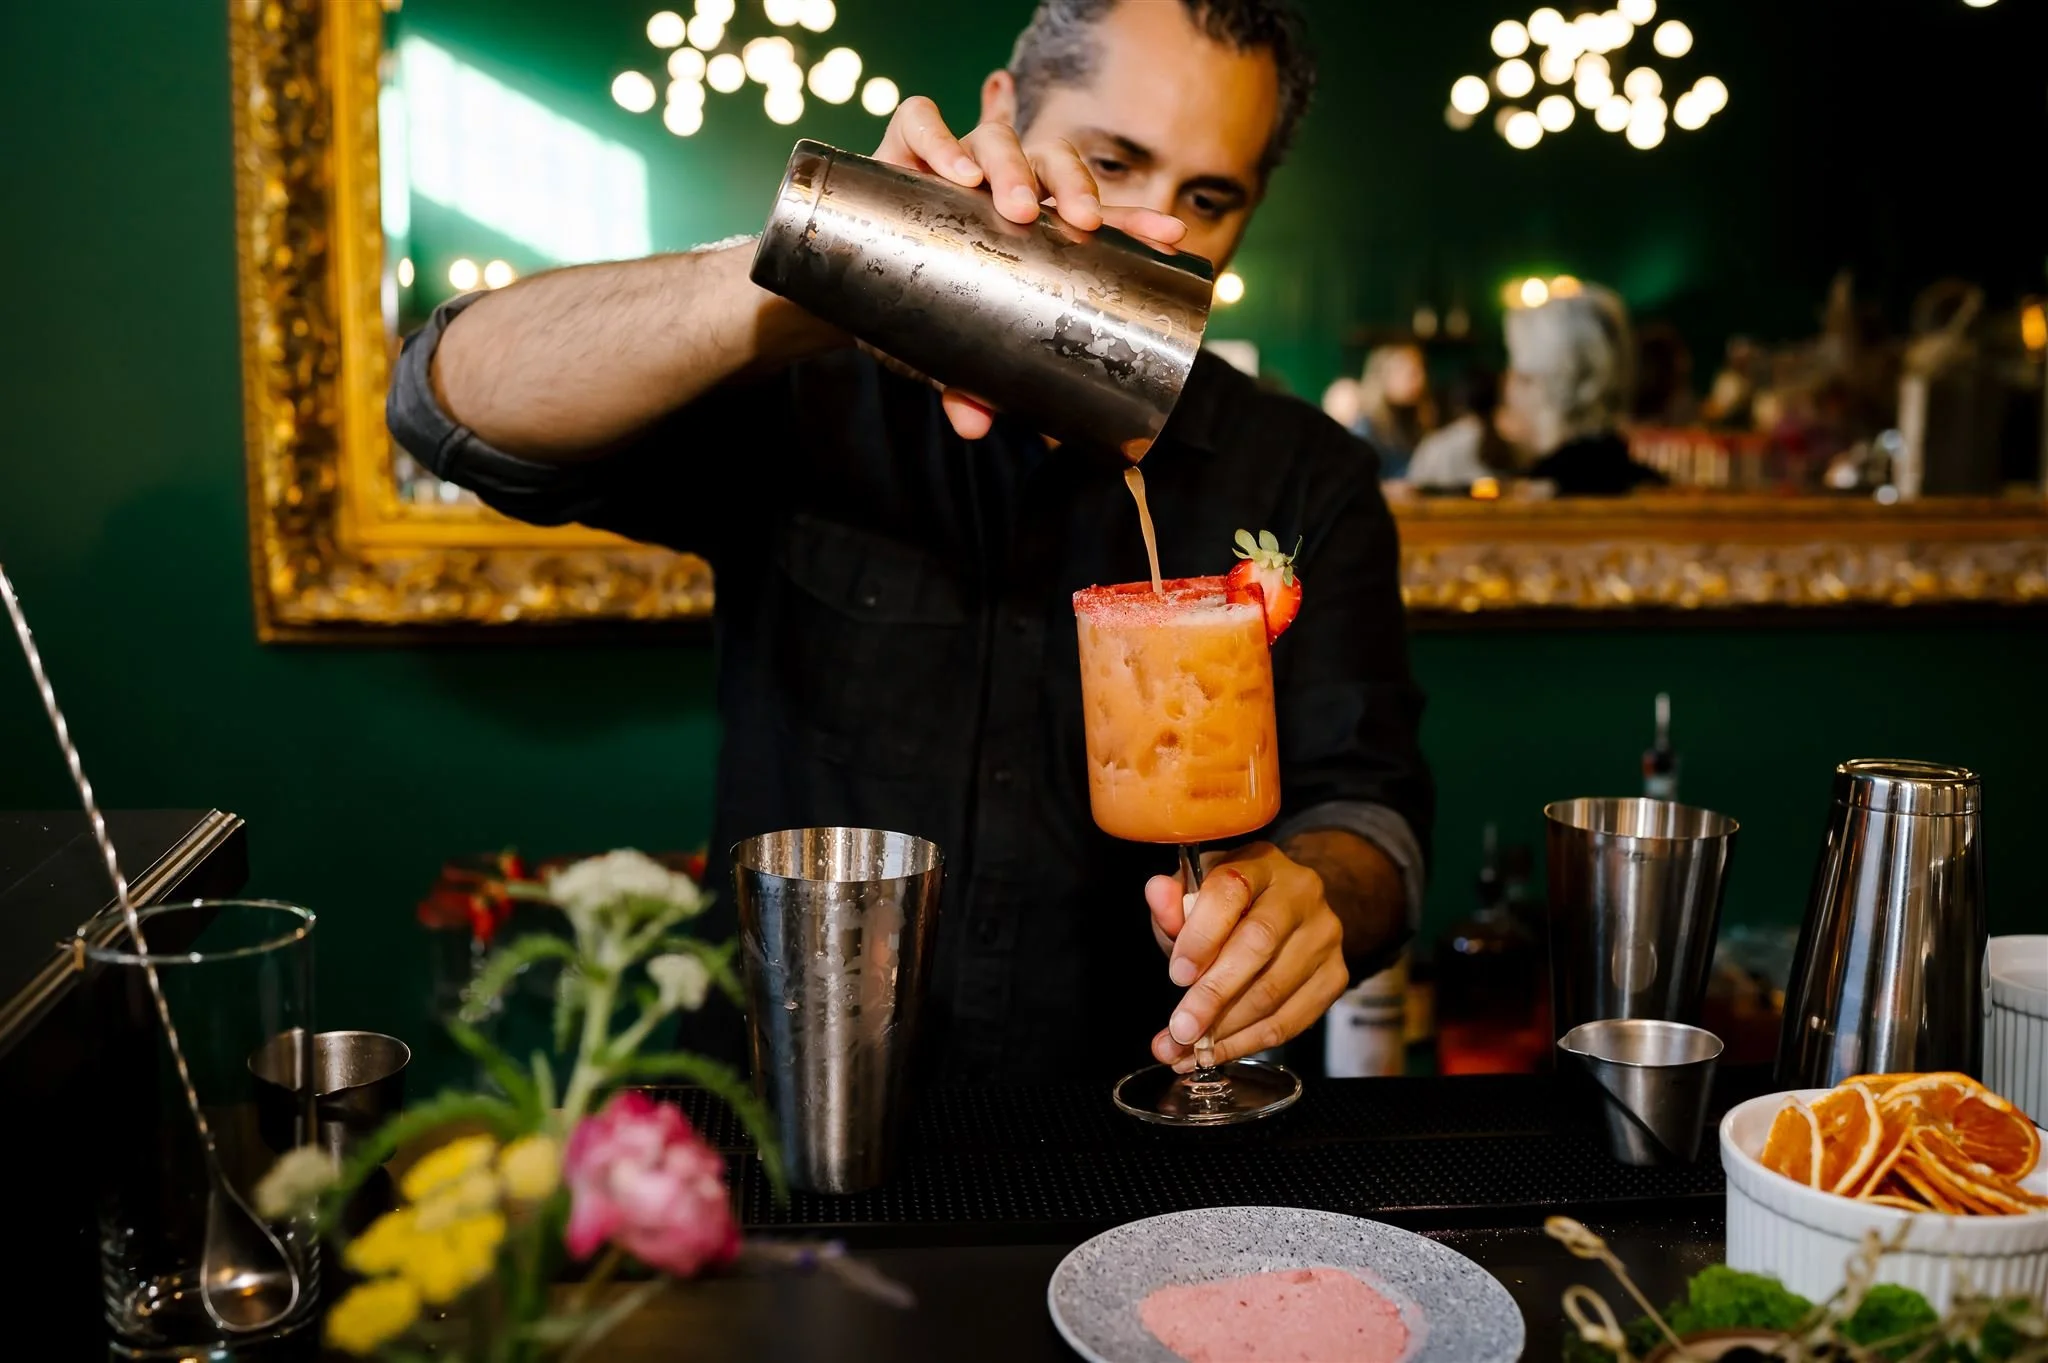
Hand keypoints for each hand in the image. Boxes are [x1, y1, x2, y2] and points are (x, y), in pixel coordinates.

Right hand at [872, 97, 1185, 438]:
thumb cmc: (916, 311)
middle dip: (1075, 185)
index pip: (1096, 211)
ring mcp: (957, 158)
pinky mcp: (904, 146)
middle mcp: (1004, 183)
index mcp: (1035, 223)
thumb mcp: (945, 350)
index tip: (1172, 237)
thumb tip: (973, 429)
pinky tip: (955, 170)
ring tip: (1016, 204)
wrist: (845, 282)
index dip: (1136, 218)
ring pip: (998, 136)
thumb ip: (964, 383)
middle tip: (1081, 223)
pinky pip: (921, 121)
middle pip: (1054, 159)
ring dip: (1014, 166)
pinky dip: (940, 139)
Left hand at [1144, 843, 1350, 1071]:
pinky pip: (1291, 1019)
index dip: (1202, 935)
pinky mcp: (1335, 975)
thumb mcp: (1196, 893)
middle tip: (1181, 1029)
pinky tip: (1218, 1052)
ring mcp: (1324, 935)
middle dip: (1214, 994)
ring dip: (1226, 1029)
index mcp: (1260, 862)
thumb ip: (1173, 902)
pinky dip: (1249, 1042)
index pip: (1232, 891)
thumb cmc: (1231, 904)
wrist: (1289, 910)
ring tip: (1186, 1051)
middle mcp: (1300, 893)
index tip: (1177, 975)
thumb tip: (1157, 893)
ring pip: (1274, 990)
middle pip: (1259, 944)